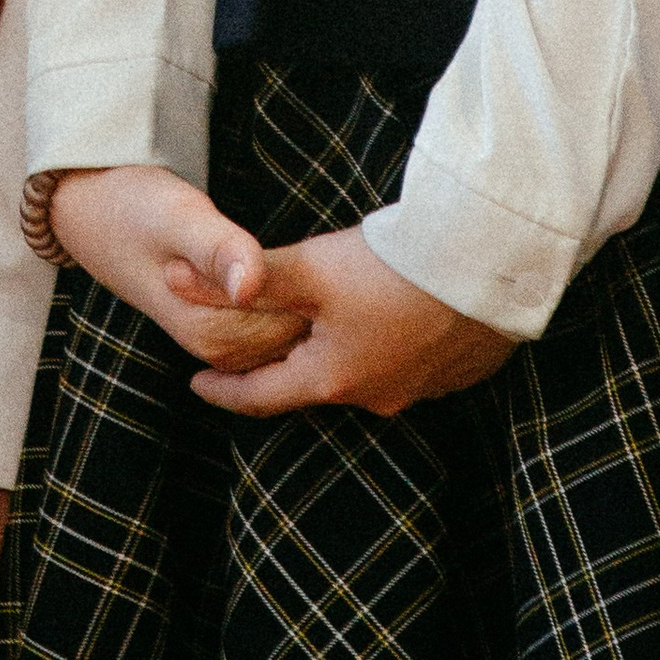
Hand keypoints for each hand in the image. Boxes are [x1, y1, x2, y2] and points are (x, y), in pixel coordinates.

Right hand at [48, 165, 310, 373]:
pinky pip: (275, 325)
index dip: (322, 287)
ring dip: (310, 300)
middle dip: (320, 298)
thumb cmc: (136, 206)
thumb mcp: (180, 217)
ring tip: (320, 259)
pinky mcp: (218, 326)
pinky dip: (294, 303)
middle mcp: (215, 347)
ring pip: (289, 331)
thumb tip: (250, 285)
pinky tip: (300, 274)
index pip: (298, 323)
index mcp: (211, 329)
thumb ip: (219, 250)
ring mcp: (216, 341)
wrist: (95, 211)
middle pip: (298, 332)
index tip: (332, 250)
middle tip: (335, 252)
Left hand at [190, 226, 515, 419]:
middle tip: (254, 353)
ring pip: (366, 376)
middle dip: (283, 369)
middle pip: (314, 386)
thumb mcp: (310, 268)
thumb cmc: (391, 267)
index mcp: (332, 380)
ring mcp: (424, 387)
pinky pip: (411, 365)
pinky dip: (389, 346)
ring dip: (340, 356)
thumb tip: (170, 281)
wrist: (489, 263)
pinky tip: (391, 318)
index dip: (223, 390)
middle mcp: (378, 396)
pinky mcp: (460, 369)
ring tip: (323, 328)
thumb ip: (243, 279)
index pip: (261, 397)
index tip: (196, 382)